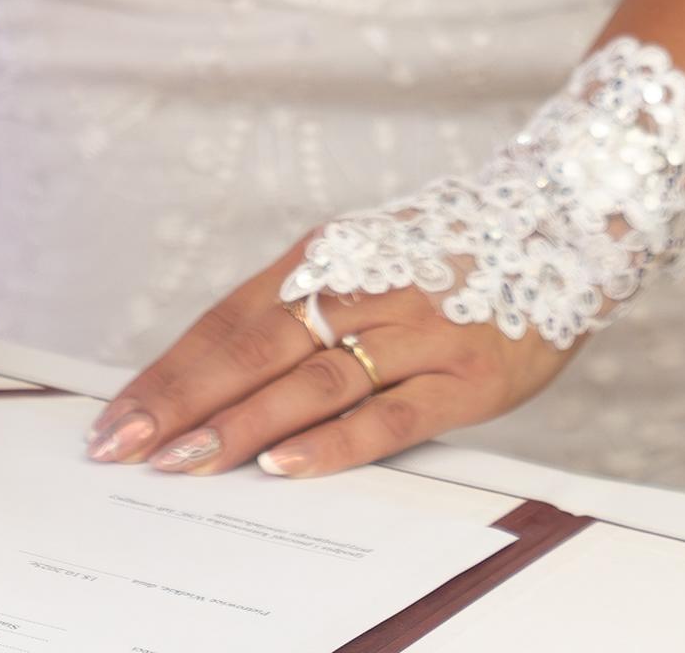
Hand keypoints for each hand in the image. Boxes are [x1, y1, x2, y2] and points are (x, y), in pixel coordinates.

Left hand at [83, 240, 568, 478]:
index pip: (229, 320)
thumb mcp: (370, 259)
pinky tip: (286, 464)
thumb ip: (305, 308)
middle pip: (256, 349)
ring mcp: (417, 330)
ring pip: (311, 382)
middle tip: (125, 446)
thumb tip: (215, 374)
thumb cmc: (454, 253)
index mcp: (331, 255)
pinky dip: (333, 441)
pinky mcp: (464, 377)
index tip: (117, 415)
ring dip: (240, 424)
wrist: (568, 220)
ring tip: (184, 461)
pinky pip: (389, 415)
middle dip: (183, 401)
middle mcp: (366, 286)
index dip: (169, 370)